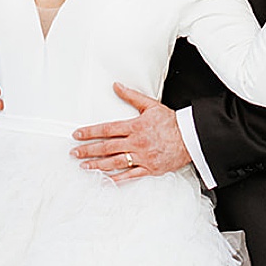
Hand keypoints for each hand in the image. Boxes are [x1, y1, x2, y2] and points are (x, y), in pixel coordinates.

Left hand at [71, 84, 192, 181]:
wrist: (191, 137)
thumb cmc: (171, 122)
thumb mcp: (150, 105)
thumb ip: (131, 96)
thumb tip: (116, 86)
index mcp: (135, 126)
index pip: (107, 129)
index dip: (90, 132)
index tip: (77, 135)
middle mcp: (137, 142)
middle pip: (107, 147)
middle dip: (88, 150)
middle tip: (74, 152)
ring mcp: (142, 157)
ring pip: (115, 162)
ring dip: (97, 164)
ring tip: (84, 166)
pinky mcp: (149, 169)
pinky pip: (130, 175)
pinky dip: (117, 178)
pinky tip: (105, 180)